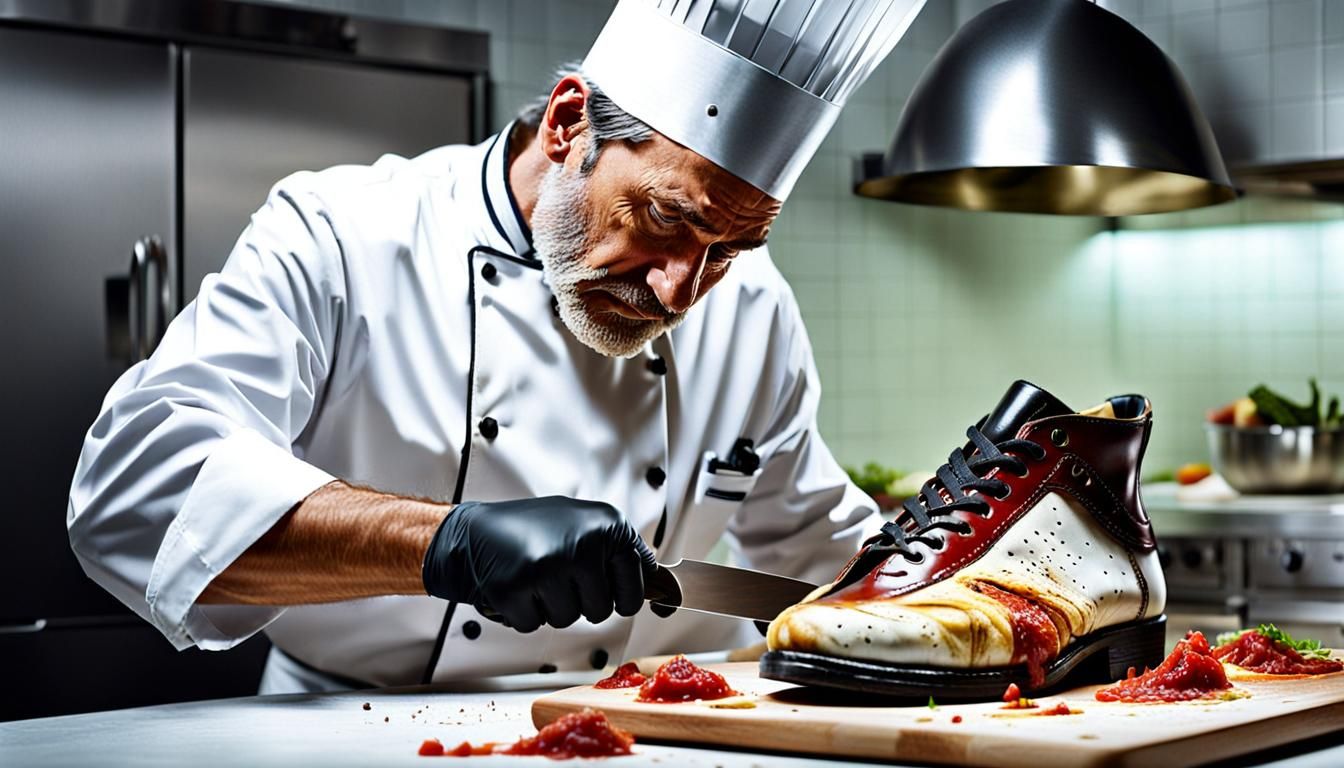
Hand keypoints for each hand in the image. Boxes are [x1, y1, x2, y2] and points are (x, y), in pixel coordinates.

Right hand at [421, 496, 656, 632]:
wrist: (472, 533)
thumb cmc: (532, 533)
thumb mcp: (587, 528)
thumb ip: (623, 556)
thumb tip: (669, 592)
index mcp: (607, 525)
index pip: (636, 589)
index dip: (619, 597)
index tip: (605, 590)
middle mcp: (584, 542)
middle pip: (603, 611)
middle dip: (580, 602)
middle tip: (557, 575)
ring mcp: (551, 565)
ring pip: (569, 620)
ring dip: (550, 608)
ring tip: (534, 578)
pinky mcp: (518, 586)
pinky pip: (534, 625)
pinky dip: (522, 613)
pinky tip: (515, 585)